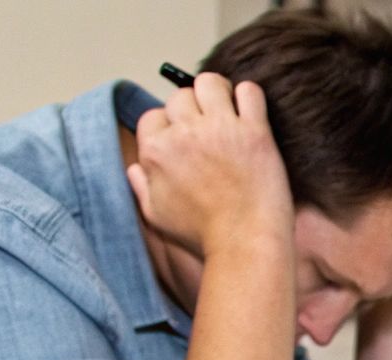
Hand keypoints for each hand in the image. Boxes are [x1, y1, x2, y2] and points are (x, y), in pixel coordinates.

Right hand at [125, 73, 292, 256]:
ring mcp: (220, 129)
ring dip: (218, 93)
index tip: (185, 139)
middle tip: (210, 129)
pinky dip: (250, 97)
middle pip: (180, 97)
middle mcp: (184, 134)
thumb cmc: (203, 236)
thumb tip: (137, 167)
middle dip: (193, 110)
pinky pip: (249, 92)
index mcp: (156, 151)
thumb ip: (141, 185)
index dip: (169, 126)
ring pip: (209, 82)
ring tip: (228, 112)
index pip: (153, 116)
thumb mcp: (156, 215)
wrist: (245, 245)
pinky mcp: (254, 132)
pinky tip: (251, 115)